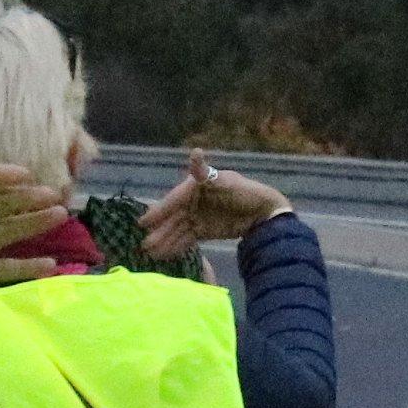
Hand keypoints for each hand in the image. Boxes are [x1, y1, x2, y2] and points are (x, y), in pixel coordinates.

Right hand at [139, 150, 289, 265]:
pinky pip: (187, 238)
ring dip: (165, 241)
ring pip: (177, 230)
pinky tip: (164, 255)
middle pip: (173, 217)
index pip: (174, 199)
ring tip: (151, 254)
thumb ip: (205, 172)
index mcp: (195, 186)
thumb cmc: (244, 192)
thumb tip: (194, 152)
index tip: (143, 222)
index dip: (160, 210)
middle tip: (144, 245)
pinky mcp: (204, 230)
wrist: (263, 212)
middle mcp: (193, 201)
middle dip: (159, 231)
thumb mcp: (224, 181)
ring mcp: (197, 216)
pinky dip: (176, 246)